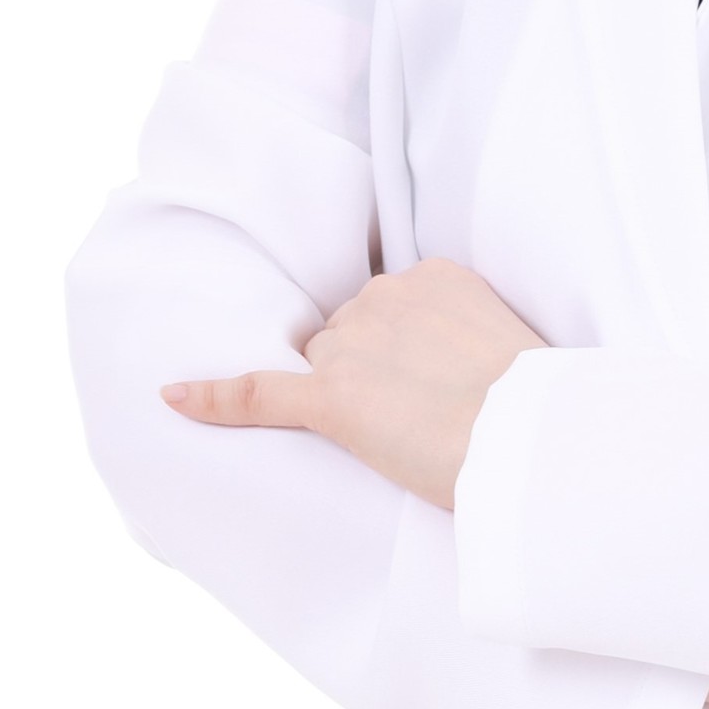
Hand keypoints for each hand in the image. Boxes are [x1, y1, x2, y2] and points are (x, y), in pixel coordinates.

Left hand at [161, 257, 545, 510]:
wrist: (529, 433)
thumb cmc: (535, 402)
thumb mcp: (511, 340)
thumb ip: (470, 337)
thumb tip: (458, 372)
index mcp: (435, 274)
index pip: (389, 306)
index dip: (401, 350)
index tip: (426, 375)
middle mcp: (385, 296)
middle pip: (347, 334)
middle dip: (370, 373)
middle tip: (423, 415)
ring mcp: (354, 345)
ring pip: (319, 367)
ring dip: (343, 397)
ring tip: (398, 431)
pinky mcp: (331, 399)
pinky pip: (258, 393)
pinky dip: (212, 397)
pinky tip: (173, 397)